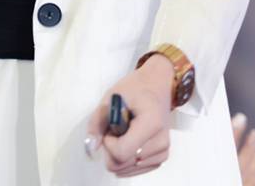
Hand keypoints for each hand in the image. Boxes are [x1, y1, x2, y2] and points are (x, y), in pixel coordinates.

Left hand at [84, 54, 173, 176]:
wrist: (157, 86)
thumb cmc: (135, 88)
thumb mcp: (111, 97)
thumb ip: (98, 122)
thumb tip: (91, 146)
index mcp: (151, 123)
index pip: (122, 152)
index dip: (108, 142)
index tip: (110, 126)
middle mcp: (161, 141)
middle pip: (123, 163)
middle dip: (111, 148)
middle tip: (116, 128)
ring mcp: (163, 152)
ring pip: (127, 168)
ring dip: (119, 152)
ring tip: (126, 130)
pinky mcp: (162, 157)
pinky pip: (135, 168)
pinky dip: (126, 157)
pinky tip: (130, 139)